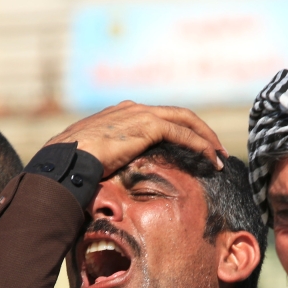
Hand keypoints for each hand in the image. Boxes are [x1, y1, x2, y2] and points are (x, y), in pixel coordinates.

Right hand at [45, 101, 226, 176]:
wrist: (66, 158)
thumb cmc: (73, 166)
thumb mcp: (95, 159)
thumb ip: (111, 160)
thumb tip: (111, 179)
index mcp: (122, 114)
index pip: (160, 118)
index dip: (181, 132)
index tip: (194, 150)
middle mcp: (133, 108)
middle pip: (178, 115)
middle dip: (201, 132)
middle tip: (218, 151)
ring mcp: (140, 113)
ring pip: (186, 121)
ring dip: (207, 139)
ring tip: (221, 157)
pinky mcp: (147, 125)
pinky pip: (183, 133)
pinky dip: (201, 145)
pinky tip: (211, 160)